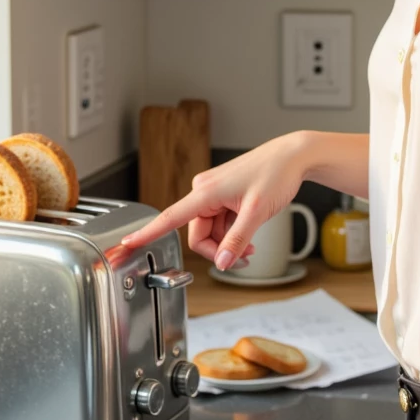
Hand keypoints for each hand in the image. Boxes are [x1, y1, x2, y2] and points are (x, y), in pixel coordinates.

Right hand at [114, 132, 309, 270]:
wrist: (292, 156)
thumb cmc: (276, 174)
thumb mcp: (257, 212)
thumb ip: (237, 240)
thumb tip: (221, 263)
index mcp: (205, 192)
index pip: (169, 217)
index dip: (147, 232)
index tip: (126, 243)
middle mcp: (204, 191)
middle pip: (198, 234)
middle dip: (218, 249)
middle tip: (244, 256)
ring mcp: (214, 193)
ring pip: (211, 231)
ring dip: (228, 243)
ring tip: (251, 247)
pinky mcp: (223, 195)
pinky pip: (220, 223)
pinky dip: (232, 233)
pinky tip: (249, 236)